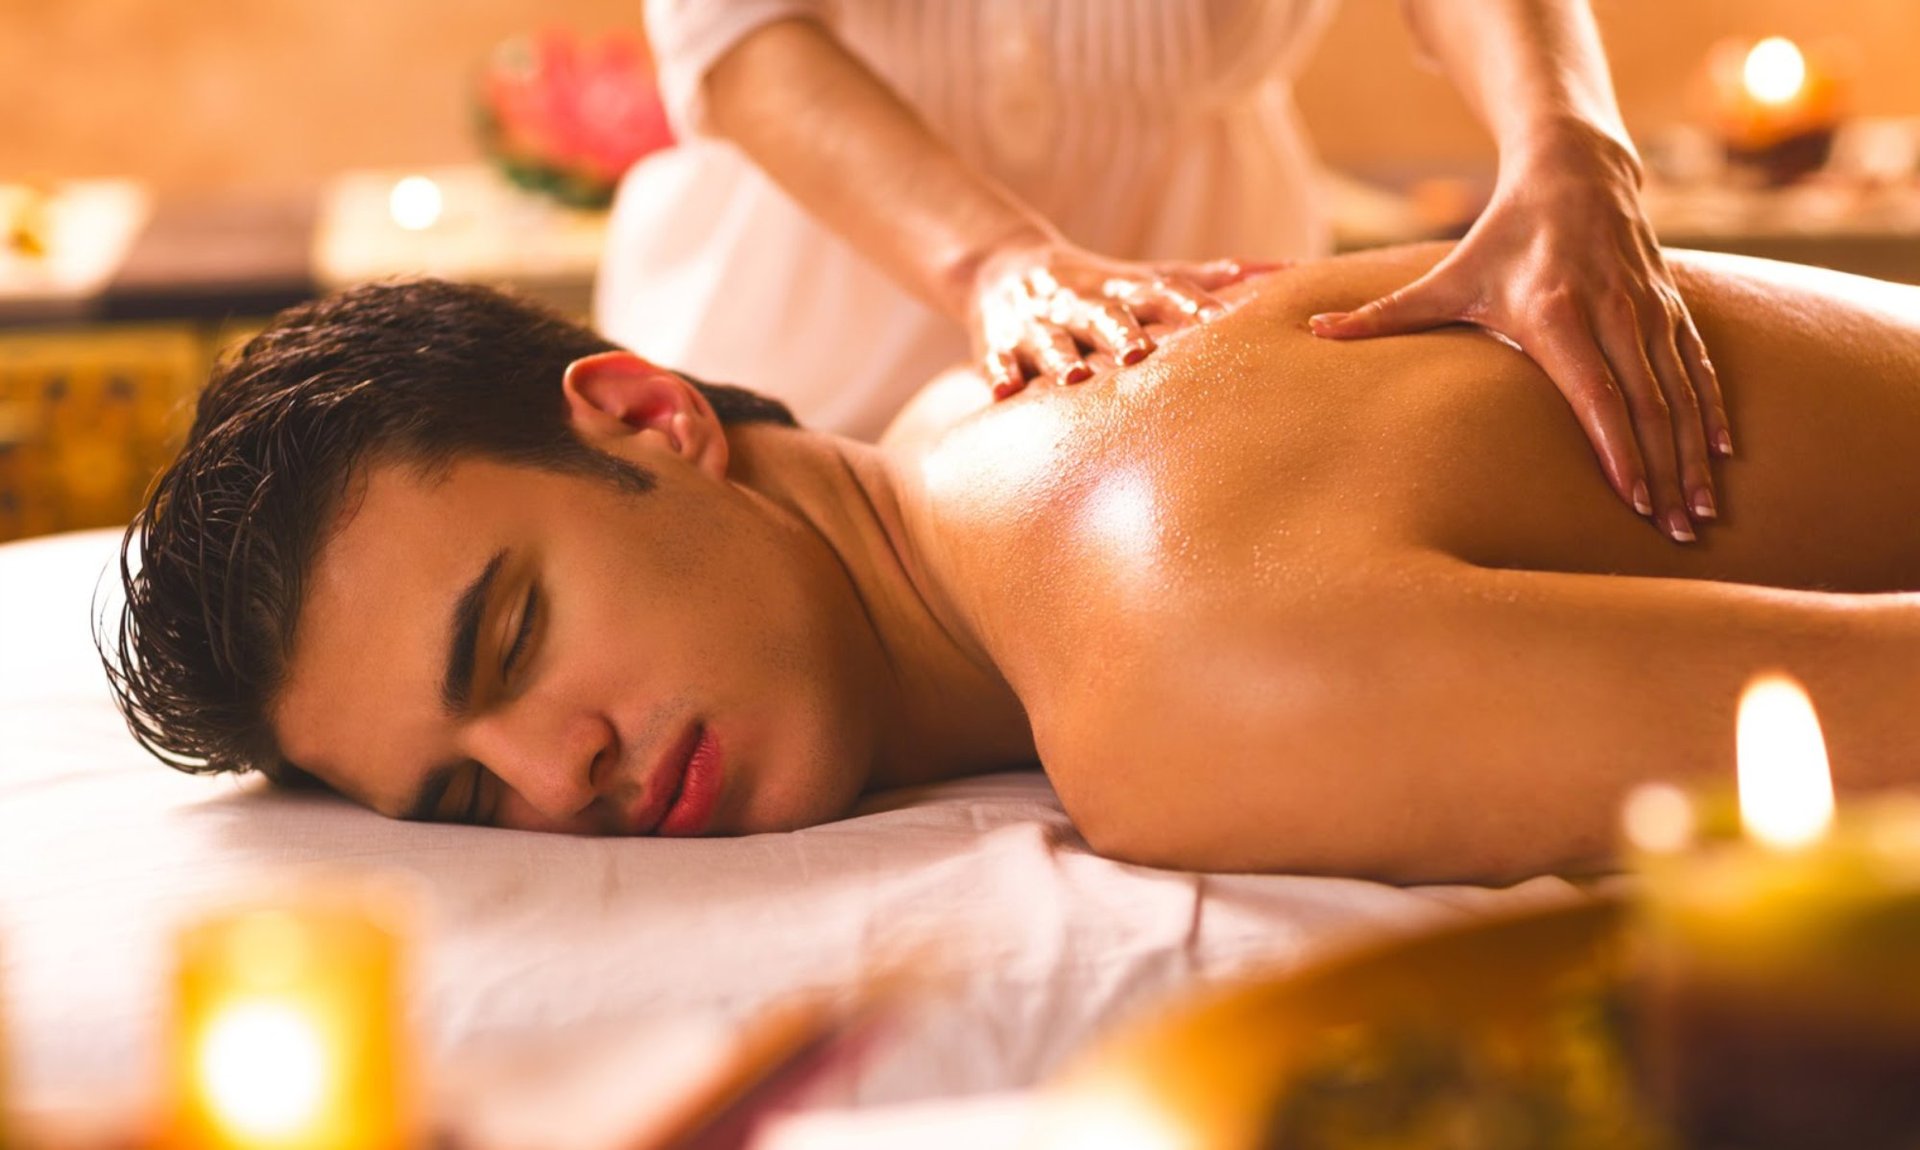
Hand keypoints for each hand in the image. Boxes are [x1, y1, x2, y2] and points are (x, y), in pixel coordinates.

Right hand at [971, 241, 1276, 398]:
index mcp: (1122, 290)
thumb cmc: (1097, 288)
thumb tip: (1284, 269)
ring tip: (1072, 377)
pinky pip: (997, 362)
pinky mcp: (1000, 345)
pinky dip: (1000, 376)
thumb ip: (1205, 279)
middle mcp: (1083, 304)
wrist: (1004, 271)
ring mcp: (1040, 325)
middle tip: (1139, 355)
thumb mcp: (1146, 277)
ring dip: (1060, 357)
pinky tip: (1003, 394)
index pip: (1159, 294)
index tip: (1217, 326)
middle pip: (1105, 317)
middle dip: (1121, 334)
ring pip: (1051, 341)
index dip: (1185, 307)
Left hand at [1309, 126, 1729, 543]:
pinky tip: (1721, 457)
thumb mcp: (1445, 278)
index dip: (1618, 447)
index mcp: (1557, 311)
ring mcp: (1649, 309)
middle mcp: (1613, 311)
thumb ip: (1384, 315)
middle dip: (1663, 470)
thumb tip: (1314, 332)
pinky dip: (1712, 412)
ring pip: (1681, 391)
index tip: (1631, 498)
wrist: (1575, 173)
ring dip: (1693, 453)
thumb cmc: (1501, 238)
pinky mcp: (1672, 305)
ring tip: (1699, 513)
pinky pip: (1700, 367)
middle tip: (1675, 531)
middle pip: (1647, 403)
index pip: (1595, 391)